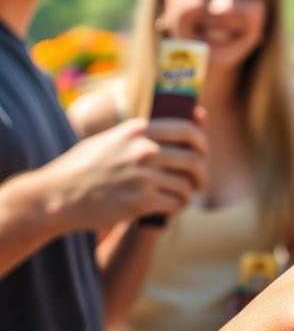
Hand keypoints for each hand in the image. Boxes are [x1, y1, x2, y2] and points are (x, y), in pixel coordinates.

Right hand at [45, 116, 207, 231]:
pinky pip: (174, 202)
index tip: (202, 152)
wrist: (55, 196)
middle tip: (199, 180)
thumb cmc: (83, 166)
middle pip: (193, 159)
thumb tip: (182, 123)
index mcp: (139, 130)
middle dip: (201, 172)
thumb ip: (142, 132)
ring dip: (190, 192)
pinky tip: (173, 207)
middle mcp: (144, 149)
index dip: (202, 143)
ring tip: (186, 196)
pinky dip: (178, 206)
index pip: (188, 131)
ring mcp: (142, 176)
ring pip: (186, 183)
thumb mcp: (112, 138)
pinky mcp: (139, 201)